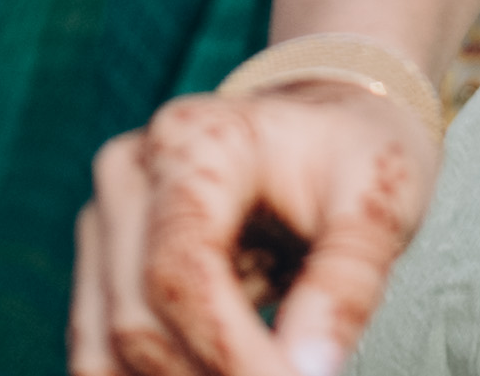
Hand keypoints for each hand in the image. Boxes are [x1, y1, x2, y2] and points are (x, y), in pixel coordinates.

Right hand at [73, 85, 434, 375]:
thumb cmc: (354, 154)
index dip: (227, 350)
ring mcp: (106, 219)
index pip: (180, 270)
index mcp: (196, 140)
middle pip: (138, 318)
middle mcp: (131, 173)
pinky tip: (219, 370)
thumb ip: (345, 286)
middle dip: (211, 375)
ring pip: (109, 346)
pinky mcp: (101, 262)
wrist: (329, 128)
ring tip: (262, 372)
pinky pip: (102, 350)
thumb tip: (308, 373)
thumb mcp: (378, 203)